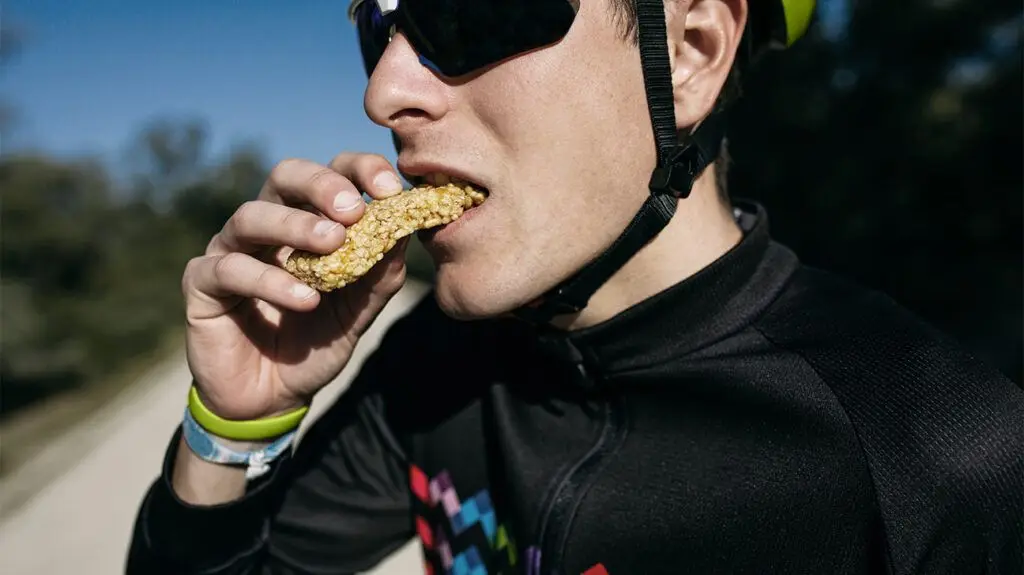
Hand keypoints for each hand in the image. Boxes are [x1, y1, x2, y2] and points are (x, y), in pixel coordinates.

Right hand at [181, 153, 408, 419]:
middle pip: (286, 176)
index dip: (359, 171)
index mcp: (307, 221)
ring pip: (252, 216)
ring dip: (295, 226)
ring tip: (333, 245)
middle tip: (353, 209)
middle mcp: (267, 226)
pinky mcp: (202, 283)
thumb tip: (405, 230)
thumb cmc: (314, 344)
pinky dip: (270, 281)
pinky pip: (231, 269)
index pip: (332, 175)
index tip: (391, 190)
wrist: (271, 399)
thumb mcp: (358, 312)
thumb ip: (380, 276)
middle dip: (322, 185)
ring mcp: (230, 250)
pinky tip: (305, 299)